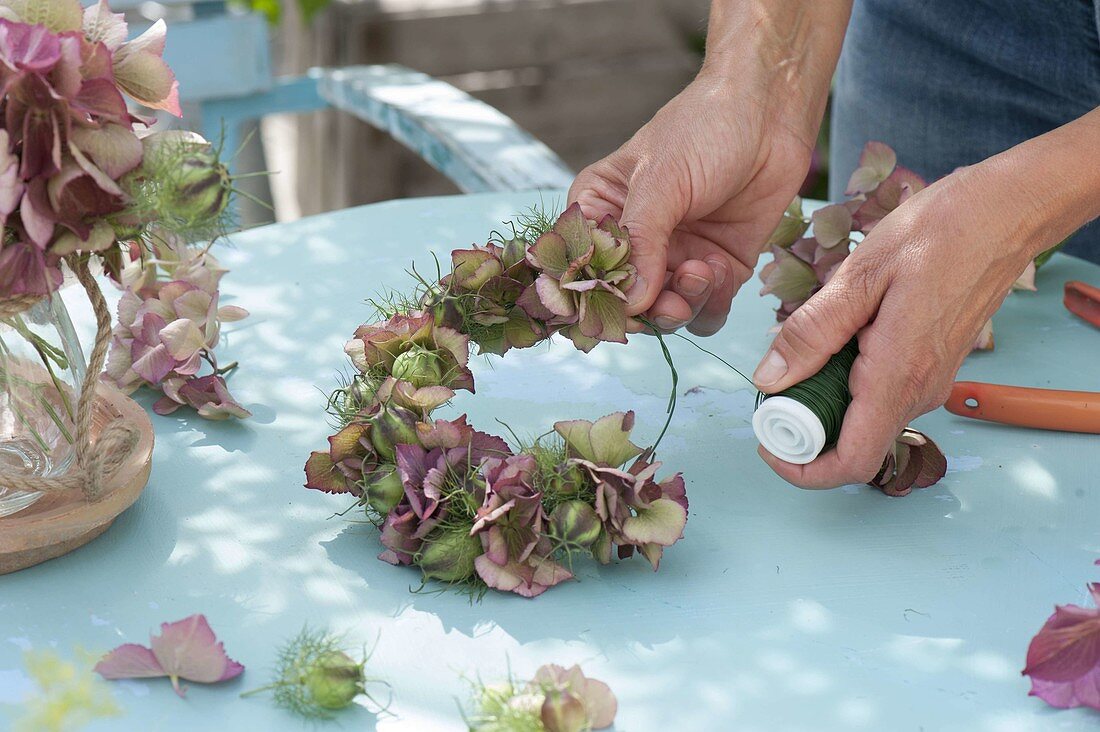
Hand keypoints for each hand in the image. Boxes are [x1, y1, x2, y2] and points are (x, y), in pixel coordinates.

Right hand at [567, 1, 850, 334]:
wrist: (771, 110)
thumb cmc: (704, 127)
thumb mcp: (660, 180)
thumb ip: (642, 242)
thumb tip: (630, 303)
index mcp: (602, 212)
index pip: (583, 269)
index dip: (597, 296)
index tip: (619, 306)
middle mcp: (636, 242)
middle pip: (626, 303)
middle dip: (649, 309)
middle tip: (672, 301)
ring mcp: (677, 257)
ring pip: (667, 314)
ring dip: (684, 305)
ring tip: (704, 270)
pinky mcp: (718, 267)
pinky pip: (707, 310)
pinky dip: (713, 303)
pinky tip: (722, 267)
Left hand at [752, 162, 1069, 487]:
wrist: (1006, 213)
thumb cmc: (939, 233)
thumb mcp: (860, 276)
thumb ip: (812, 332)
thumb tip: (769, 379)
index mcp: (898, 377)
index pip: (851, 463)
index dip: (803, 468)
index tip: (767, 442)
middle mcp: (919, 392)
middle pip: (852, 445)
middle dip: (803, 428)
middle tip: (772, 385)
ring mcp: (930, 382)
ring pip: (865, 419)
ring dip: (824, 401)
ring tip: (801, 352)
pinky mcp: (933, 367)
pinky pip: (881, 394)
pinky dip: (846, 382)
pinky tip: (834, 338)